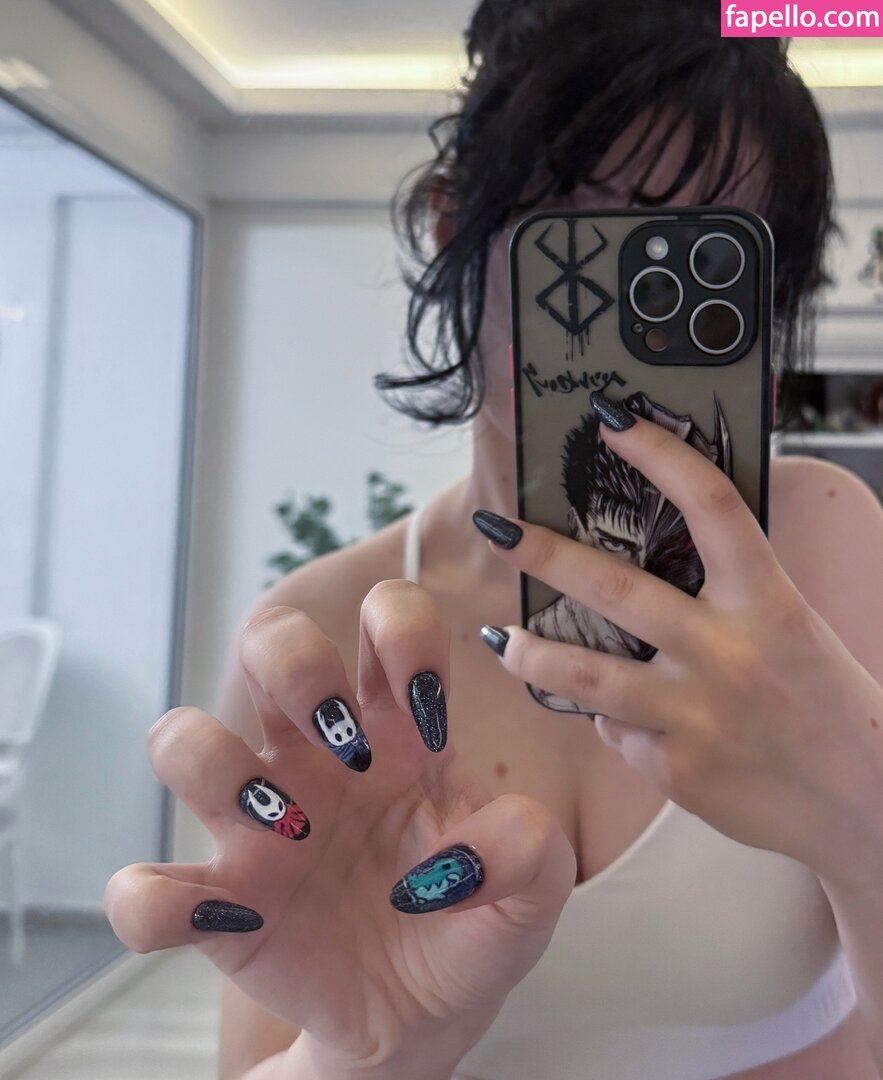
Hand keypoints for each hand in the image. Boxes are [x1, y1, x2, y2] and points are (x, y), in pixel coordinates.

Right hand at [104, 583, 575, 1076]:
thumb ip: (532, 855)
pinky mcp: (220, 904)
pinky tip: (231, 920)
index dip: (400, 628)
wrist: (425, 1017)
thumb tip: (497, 840)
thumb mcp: (530, 895)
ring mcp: (259, 823)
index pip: (386, 619)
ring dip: (219, 763)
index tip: (426, 702)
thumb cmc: (473, 923)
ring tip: (288, 827)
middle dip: (294, 661)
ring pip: (182, 739)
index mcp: (398, 730)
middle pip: (270, 641)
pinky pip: (143, 890)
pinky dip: (157, 900)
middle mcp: (319, 755)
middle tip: (345, 743)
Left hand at [474, 392, 882, 888]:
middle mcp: (728, 652)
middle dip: (544, 554)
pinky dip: (615, 722)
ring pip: (585, 673)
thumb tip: (633, 594)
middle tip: (497, 530)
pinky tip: (632, 725)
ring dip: (531, 653)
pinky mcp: (674, 768)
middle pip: (615, 588)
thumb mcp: (789, 630)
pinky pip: (618, 731)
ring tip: (501, 641)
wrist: (866, 802)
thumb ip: (723, 603)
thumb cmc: (825, 706)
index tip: (611, 418)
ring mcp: (695, 714)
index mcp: (769, 602)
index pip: (711, 505)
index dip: (659, 453)